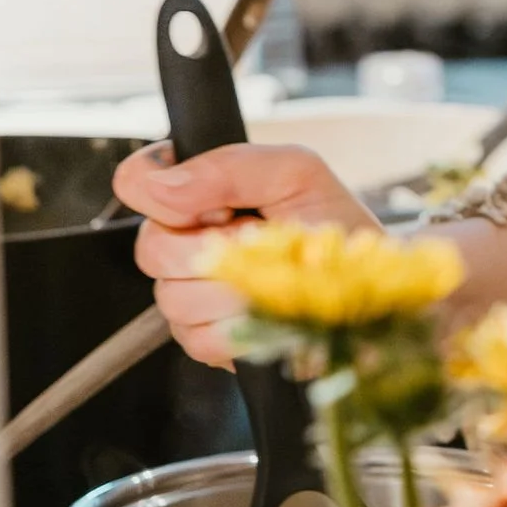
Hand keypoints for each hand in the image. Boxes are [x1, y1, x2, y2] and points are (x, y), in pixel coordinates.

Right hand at [113, 140, 368, 368]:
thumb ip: (228, 166)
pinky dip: (241, 324)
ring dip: (233, 287)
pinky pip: (198, 337)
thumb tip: (163, 186)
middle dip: (213, 247)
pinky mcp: (204, 341)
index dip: (164, 196)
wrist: (370, 288)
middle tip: (260, 241)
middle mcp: (184, 241)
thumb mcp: (296, 173)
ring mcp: (189, 294)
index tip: (218, 207)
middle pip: (149, 247)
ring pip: (172, 296)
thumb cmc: (336, 225)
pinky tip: (267, 308)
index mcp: (199, 191)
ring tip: (272, 276)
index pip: (136, 181)